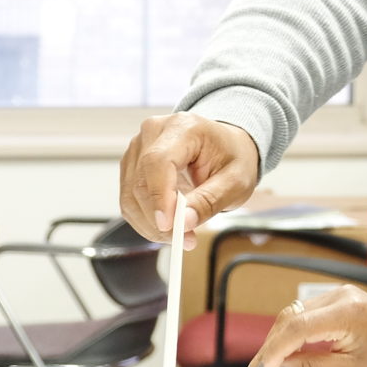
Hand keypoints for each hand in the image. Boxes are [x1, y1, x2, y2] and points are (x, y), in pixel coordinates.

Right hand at [118, 113, 260, 248]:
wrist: (226, 146)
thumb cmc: (233, 157)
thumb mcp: (236, 181)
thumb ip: (210, 200)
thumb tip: (184, 222)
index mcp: (184, 127)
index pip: (158, 161)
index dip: (159, 197)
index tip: (169, 226)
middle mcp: (154, 132)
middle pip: (141, 182)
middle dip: (159, 219)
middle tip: (185, 240)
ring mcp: (138, 147)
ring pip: (130, 195)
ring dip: (151, 224)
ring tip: (181, 234)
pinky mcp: (132, 164)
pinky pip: (129, 198)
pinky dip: (146, 219)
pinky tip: (169, 225)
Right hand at [240, 286, 366, 366]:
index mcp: (348, 313)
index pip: (296, 328)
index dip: (271, 352)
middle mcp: (341, 297)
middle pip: (290, 319)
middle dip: (269, 349)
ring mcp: (339, 295)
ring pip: (294, 315)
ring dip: (278, 342)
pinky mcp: (338, 301)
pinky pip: (305, 315)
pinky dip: (292, 335)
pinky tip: (285, 356)